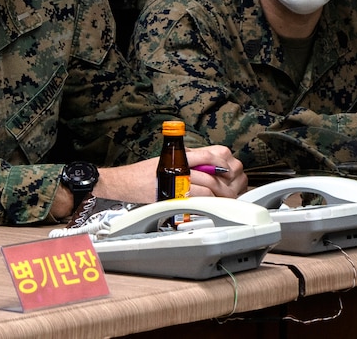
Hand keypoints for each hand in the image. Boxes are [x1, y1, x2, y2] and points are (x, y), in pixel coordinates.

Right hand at [93, 145, 244, 204]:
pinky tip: (210, 202)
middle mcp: (181, 164)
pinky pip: (200, 198)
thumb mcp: (170, 158)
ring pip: (211, 186)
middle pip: (217, 170)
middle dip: (228, 180)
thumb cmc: (145, 172)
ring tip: (222, 197)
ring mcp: (179, 180)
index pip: (214, 154)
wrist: (127, 183)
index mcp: (182, 154)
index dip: (225, 163)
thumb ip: (190, 158)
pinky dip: (209, 201)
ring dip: (220, 193)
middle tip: (229, 185)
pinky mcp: (176, 194)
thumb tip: (213, 162)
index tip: (228, 170)